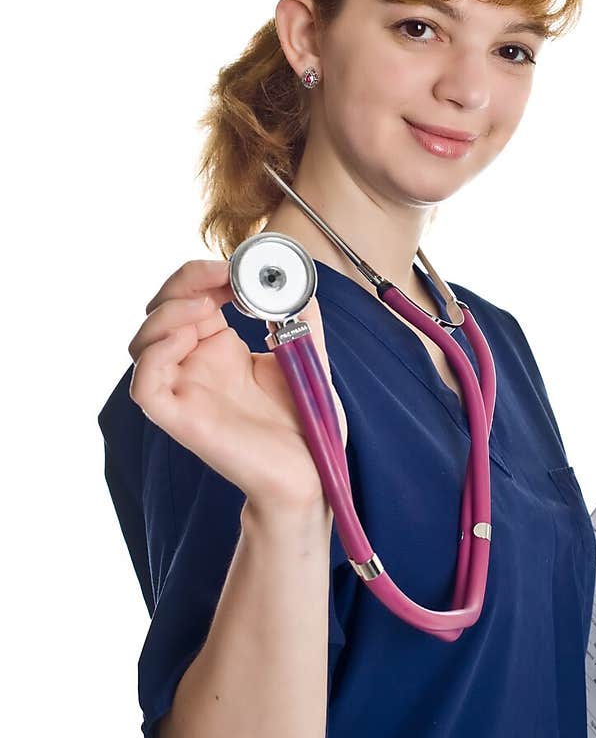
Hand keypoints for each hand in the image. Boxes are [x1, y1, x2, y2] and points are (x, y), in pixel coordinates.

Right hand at [128, 257, 347, 510]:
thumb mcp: (308, 354)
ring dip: (168, 313)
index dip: (201, 273)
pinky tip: (191, 339)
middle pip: (159, 311)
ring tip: (208, 307)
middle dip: (184, 283)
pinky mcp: (179, 419)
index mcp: (220, 348)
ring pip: (142, 343)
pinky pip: (144, 384)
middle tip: (221, 277)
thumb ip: (300, 314)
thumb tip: (296, 280)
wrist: (311, 471)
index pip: (189, 297)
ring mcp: (183, 391)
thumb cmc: (307, 422)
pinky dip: (157, 354)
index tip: (234, 266)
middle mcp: (195, 366)